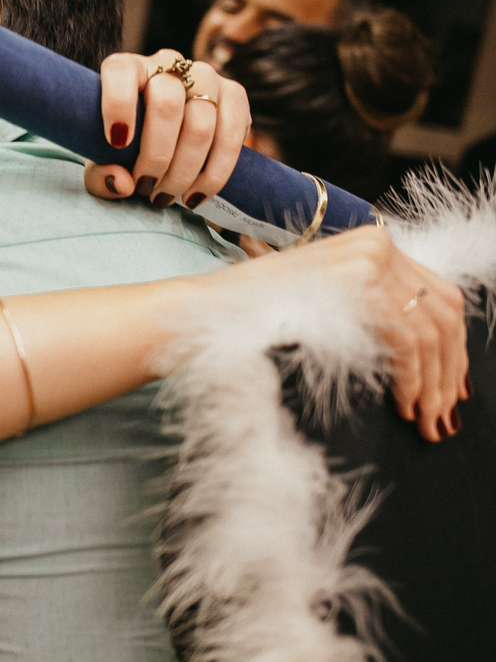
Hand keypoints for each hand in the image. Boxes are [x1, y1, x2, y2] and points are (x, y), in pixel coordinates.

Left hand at [85, 49, 249, 209]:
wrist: (167, 146)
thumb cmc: (125, 149)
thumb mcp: (103, 164)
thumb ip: (101, 176)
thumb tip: (124, 184)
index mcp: (127, 70)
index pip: (120, 72)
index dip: (118, 105)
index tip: (116, 143)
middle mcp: (168, 65)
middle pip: (166, 104)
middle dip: (156, 156)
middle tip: (146, 188)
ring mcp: (205, 76)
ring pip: (201, 124)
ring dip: (184, 171)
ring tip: (167, 196)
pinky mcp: (234, 95)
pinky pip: (232, 133)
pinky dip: (214, 172)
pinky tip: (195, 194)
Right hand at [256, 227, 467, 441]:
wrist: (209, 312)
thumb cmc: (255, 317)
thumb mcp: (327, 304)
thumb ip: (372, 312)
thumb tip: (422, 354)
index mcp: (372, 243)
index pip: (439, 297)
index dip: (452, 349)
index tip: (448, 389)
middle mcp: (378, 243)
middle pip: (444, 312)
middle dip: (448, 370)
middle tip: (441, 413)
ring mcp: (369, 260)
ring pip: (432, 330)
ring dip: (433, 383)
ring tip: (423, 418)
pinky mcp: (359, 284)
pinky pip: (408, 340)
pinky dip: (412, 378)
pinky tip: (402, 403)